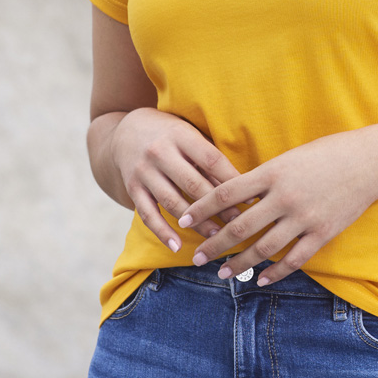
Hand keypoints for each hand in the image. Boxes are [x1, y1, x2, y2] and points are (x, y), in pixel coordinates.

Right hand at [111, 107, 243, 252]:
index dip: (232, 180)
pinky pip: (148, 214)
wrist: (126, 131)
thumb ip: (208, 158)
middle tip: (237, 223)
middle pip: (192, 184)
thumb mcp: (189, 135)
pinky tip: (177, 246)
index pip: (211, 159)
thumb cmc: (170, 134)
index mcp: (180, 135)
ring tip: (215, 237)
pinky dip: (162, 232)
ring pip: (172, 202)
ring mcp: (144, 171)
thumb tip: (240, 186)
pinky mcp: (132, 188)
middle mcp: (160, 152)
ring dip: (195, 223)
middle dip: (217, 206)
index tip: (251, 198)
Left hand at [179, 130, 377, 285]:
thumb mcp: (288, 158)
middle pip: (240, 226)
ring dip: (240, 263)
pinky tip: (260, 279)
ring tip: (223, 273)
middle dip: (215, 244)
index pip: (227, 193)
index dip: (203, 208)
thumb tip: (234, 198)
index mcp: (273, 172)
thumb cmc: (325, 154)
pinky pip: (293, 259)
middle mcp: (284, 196)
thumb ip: (263, 178)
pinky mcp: (321, 233)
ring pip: (263, 248)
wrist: (367, 162)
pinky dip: (274, 272)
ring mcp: (303, 217)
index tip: (184, 220)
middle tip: (197, 257)